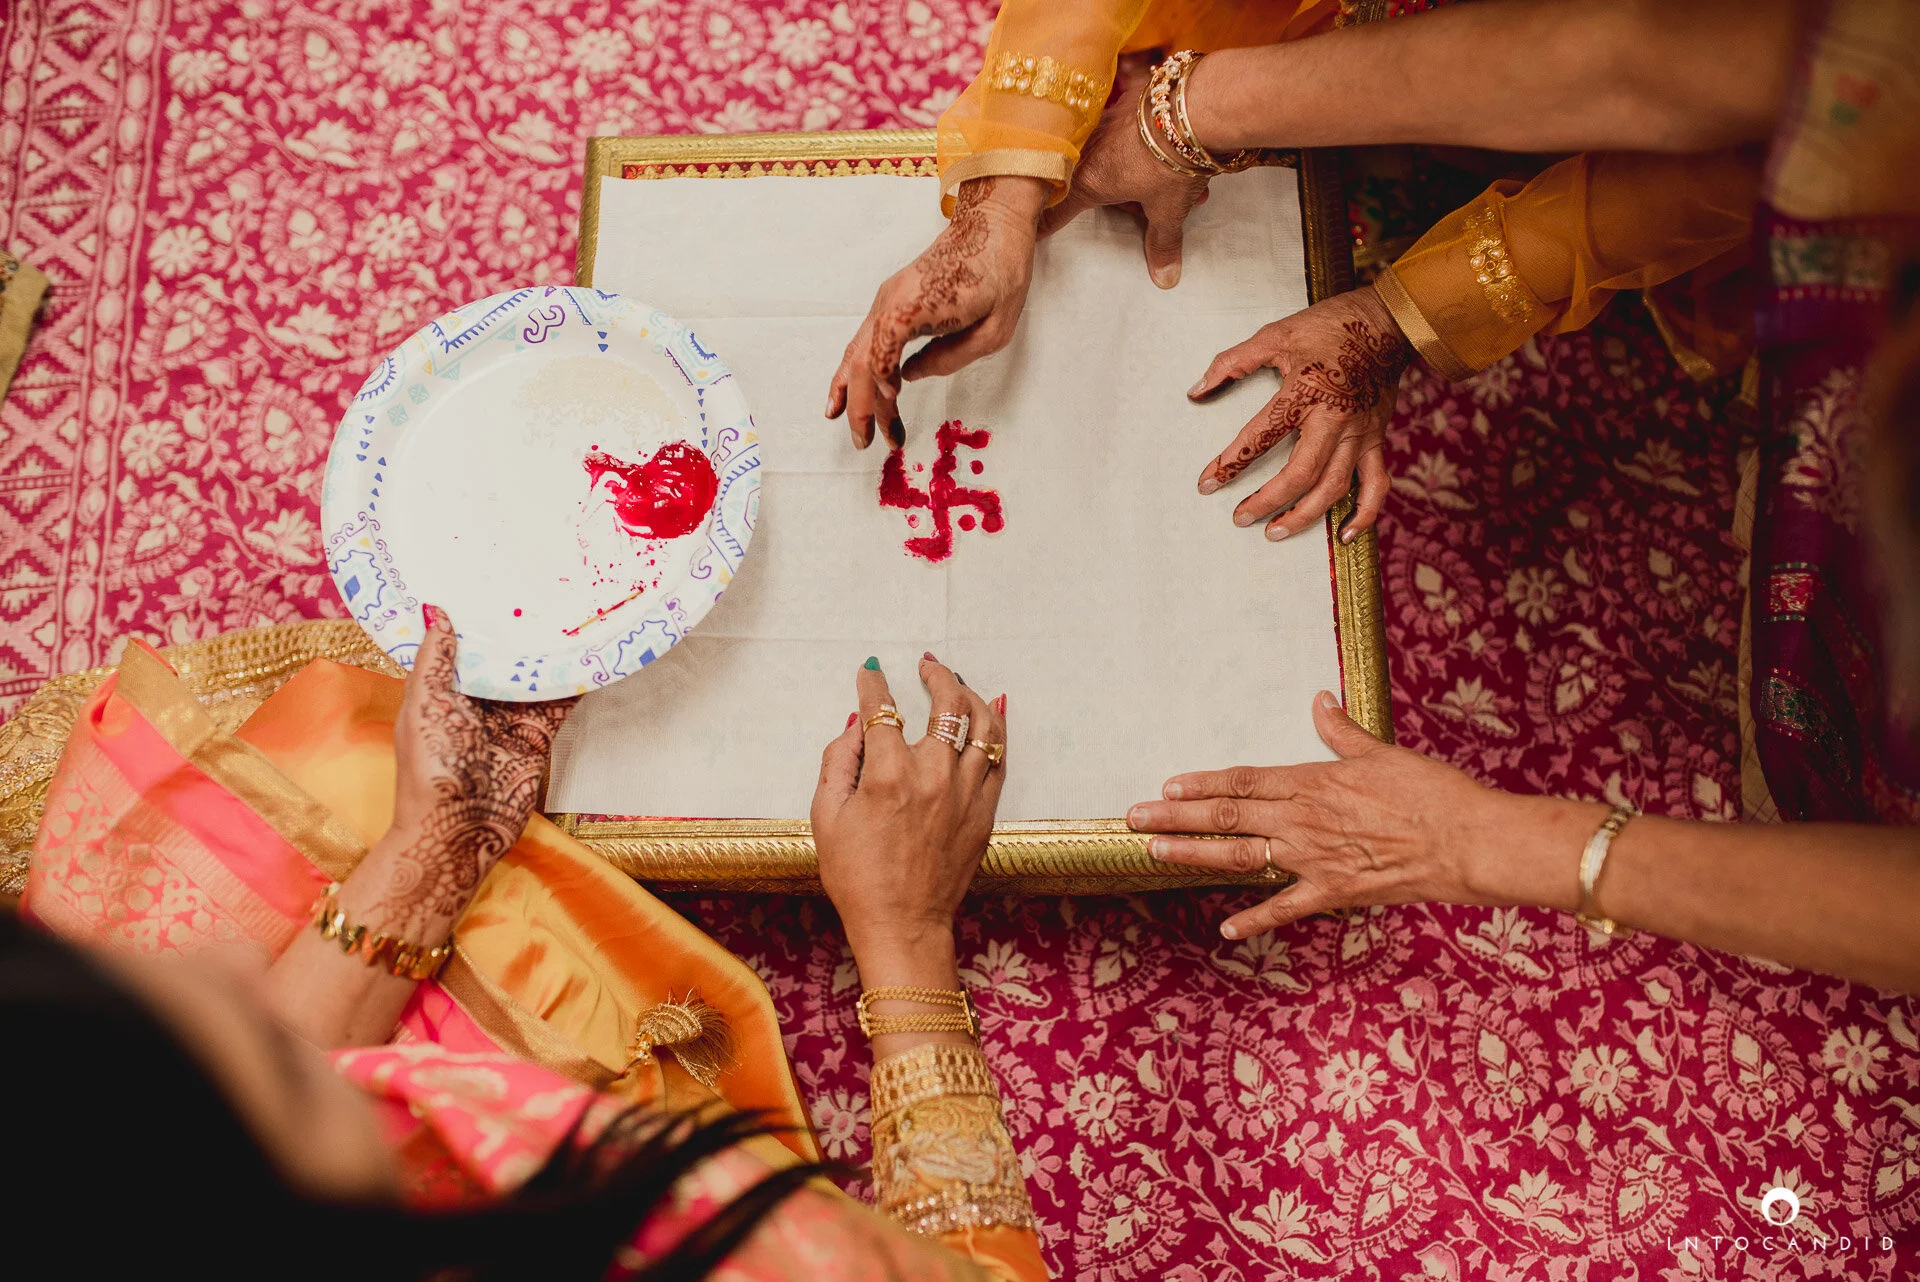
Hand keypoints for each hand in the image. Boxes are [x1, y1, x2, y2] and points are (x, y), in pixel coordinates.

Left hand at [380, 605, 576, 935]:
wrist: (460, 832)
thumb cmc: (431, 771)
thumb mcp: (424, 707)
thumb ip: (434, 659)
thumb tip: (434, 608)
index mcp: (443, 689)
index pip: (463, 643)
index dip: (477, 615)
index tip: (493, 578)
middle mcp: (478, 700)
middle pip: (504, 657)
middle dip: (521, 628)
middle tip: (545, 584)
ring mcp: (510, 719)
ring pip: (535, 676)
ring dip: (552, 651)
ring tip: (574, 611)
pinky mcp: (537, 737)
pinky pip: (559, 703)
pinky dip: (575, 681)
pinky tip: (592, 655)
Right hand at [811, 655, 1006, 960]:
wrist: (902, 924)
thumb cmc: (858, 876)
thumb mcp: (826, 816)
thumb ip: (838, 761)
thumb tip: (858, 726)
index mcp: (889, 775)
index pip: (883, 709)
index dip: (872, 685)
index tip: (868, 673)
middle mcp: (933, 776)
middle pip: (947, 704)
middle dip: (936, 675)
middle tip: (927, 666)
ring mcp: (966, 793)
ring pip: (983, 724)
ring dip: (970, 696)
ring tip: (958, 685)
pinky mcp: (985, 811)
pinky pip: (1000, 757)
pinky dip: (996, 730)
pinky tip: (988, 714)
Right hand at [826, 177, 1046, 448]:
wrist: (993, 225)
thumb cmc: (1000, 273)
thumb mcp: (992, 329)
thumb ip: (949, 358)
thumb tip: (909, 376)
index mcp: (911, 307)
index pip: (879, 358)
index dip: (878, 391)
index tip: (892, 414)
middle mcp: (889, 302)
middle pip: (862, 361)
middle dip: (862, 406)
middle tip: (869, 444)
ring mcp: (886, 299)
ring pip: (857, 351)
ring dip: (850, 391)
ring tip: (842, 423)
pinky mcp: (892, 300)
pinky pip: (865, 340)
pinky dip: (854, 368)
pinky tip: (845, 390)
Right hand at [1037, 82, 1212, 288]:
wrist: (1194, 109)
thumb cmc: (1171, 163)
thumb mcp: (1168, 210)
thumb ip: (1162, 243)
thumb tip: (1165, 279)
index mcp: (1089, 182)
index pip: (1058, 209)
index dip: (1046, 222)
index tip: (1031, 228)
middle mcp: (1089, 150)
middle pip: (1093, 182)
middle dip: (1126, 200)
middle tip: (1153, 209)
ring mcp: (1106, 122)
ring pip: (1112, 155)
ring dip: (1142, 173)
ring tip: (1184, 183)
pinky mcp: (1126, 101)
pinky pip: (1127, 128)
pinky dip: (1145, 142)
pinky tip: (1168, 145)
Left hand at [1126, 692, 1590, 939]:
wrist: (1470, 840)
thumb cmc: (1431, 792)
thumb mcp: (1382, 751)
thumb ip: (1342, 731)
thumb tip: (1320, 700)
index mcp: (1312, 782)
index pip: (1243, 780)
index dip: (1201, 784)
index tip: (1166, 786)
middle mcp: (1302, 820)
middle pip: (1227, 815)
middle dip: (1176, 817)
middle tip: (1134, 818)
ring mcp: (1315, 858)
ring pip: (1241, 856)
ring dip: (1195, 855)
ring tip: (1154, 854)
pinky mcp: (1335, 891)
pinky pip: (1286, 908)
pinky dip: (1255, 919)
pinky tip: (1226, 929)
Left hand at [1190, 285, 1411, 541]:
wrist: (1387, 321)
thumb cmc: (1328, 327)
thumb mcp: (1275, 336)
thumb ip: (1232, 363)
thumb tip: (1196, 390)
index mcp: (1303, 392)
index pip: (1259, 436)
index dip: (1229, 463)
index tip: (1207, 484)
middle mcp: (1333, 419)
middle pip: (1299, 474)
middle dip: (1267, 501)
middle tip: (1240, 518)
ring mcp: (1359, 434)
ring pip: (1334, 487)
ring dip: (1304, 516)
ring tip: (1275, 532)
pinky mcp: (1377, 440)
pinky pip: (1376, 485)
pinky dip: (1363, 514)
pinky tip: (1343, 535)